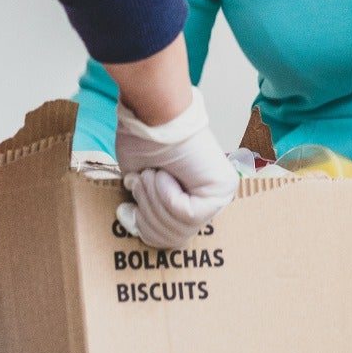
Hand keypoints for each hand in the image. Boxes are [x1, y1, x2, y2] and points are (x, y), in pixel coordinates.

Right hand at [114, 88, 237, 246]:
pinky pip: (188, 215)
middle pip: (173, 238)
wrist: (153, 113)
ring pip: (180, 228)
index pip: (167, 239)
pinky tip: (167, 172)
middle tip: (145, 179)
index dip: (144, 225)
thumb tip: (133, 223)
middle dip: (149, 210)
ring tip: (155, 171)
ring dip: (156, 199)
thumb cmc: (142, 140)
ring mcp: (219, 197)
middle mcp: (209, 201)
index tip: (129, 205)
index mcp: (190, 200)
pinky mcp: (222, 190)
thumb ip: (144, 208)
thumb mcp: (137, 185)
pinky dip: (167, 194)